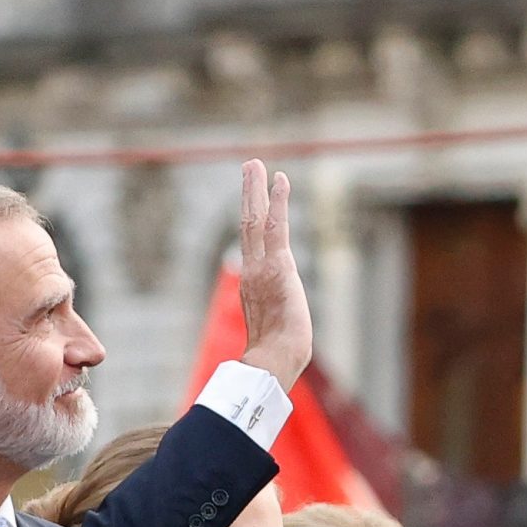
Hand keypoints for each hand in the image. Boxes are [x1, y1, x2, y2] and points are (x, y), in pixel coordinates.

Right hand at [236, 159, 311, 393]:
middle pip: (247, 225)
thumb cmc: (277, 357)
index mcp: (250, 285)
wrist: (274, 362)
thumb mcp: (272, 333)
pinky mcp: (278, 266)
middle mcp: (252, 271)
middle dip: (247, 194)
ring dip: (256, 189)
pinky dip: (278, 201)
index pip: (251, 247)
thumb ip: (271, 322)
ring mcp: (262, 267)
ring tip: (255, 164)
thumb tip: (273, 339)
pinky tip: (279, 179)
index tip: (251, 202)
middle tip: (249, 166)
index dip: (251, 221)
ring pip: (256, 220)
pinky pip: (277, 226)